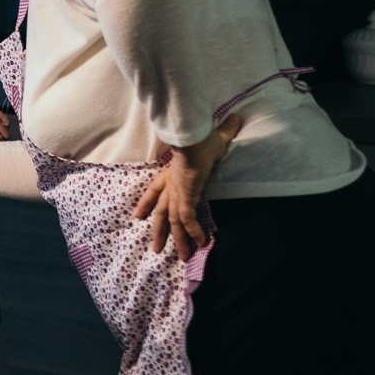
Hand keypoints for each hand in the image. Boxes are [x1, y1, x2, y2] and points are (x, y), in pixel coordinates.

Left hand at [134, 113, 244, 255]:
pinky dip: (193, 231)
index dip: (147, 203)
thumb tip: (236, 118)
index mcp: (172, 173)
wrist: (194, 139)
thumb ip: (224, 131)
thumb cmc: (202, 138)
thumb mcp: (215, 137)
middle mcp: (172, 186)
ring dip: (178, 239)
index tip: (138, 216)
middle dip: (161, 232)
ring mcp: (178, 193)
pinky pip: (188, 219)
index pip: (156, 190)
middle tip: (157, 249)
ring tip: (182, 256)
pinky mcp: (186, 197)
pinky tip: (201, 242)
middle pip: (162, 213)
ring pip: (174, 221)